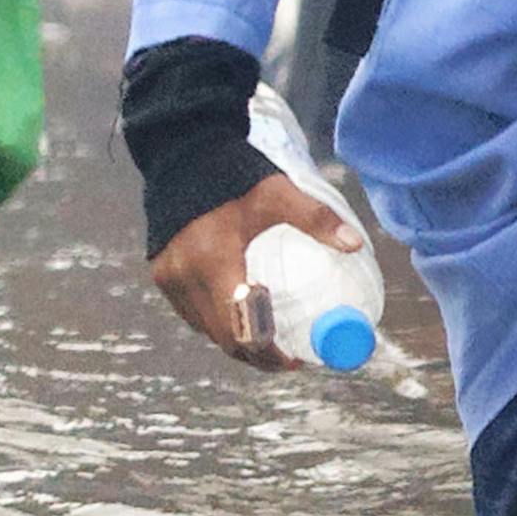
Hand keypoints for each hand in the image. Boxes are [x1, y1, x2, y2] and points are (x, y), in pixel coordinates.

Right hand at [144, 174, 354, 368]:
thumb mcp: (279, 195)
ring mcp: (169, 279)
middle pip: (224, 338)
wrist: (181, 155)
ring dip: (237, 341)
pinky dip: (217, 323)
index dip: (269, 353)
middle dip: (258, 355)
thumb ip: (316, 219)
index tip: (296, 360)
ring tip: (269, 340)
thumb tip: (355, 245)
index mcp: (214, 260)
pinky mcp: (161, 276)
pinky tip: (240, 316)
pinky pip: (192, 314)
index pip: (240, 328)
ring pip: (206, 330)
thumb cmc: (234, 177)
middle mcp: (185, 277)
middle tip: (289, 358)